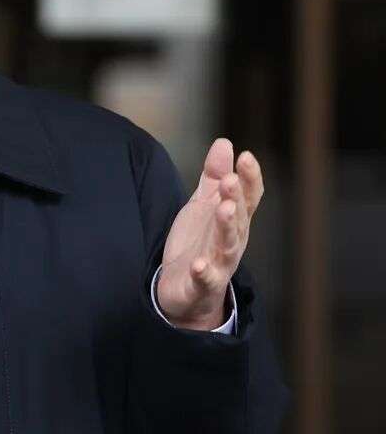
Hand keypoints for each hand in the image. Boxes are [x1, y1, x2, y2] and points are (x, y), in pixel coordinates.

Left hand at [155, 138, 263, 330]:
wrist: (184, 290)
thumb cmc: (198, 242)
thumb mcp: (204, 205)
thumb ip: (214, 177)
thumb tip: (225, 142)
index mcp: (234, 220)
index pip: (248, 197)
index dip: (249, 178)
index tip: (246, 156)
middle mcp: (231, 241)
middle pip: (239, 218)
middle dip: (237, 198)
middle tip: (232, 179)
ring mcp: (218, 264)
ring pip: (227, 245)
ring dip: (227, 227)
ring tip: (224, 209)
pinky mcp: (201, 285)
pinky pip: (206, 279)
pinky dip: (204, 273)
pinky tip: (199, 265)